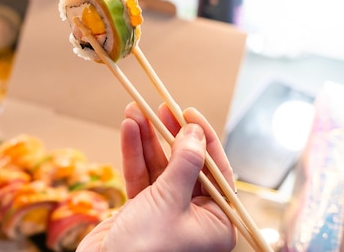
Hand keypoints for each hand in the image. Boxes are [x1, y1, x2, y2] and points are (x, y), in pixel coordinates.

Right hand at [77, 103, 236, 251]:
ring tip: (134, 111)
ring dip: (146, 139)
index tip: (188, 113)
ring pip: (159, 167)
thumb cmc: (145, 249)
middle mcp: (193, 216)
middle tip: (160, 107)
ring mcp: (165, 212)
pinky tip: (128, 131)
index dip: (202, 138)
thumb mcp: (170, 200)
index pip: (216, 172)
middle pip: (185, 165)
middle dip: (169, 135)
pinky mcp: (140, 210)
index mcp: (216, 223)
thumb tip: (195, 133)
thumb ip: (184, 164)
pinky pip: (140, 176)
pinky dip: (133, 154)